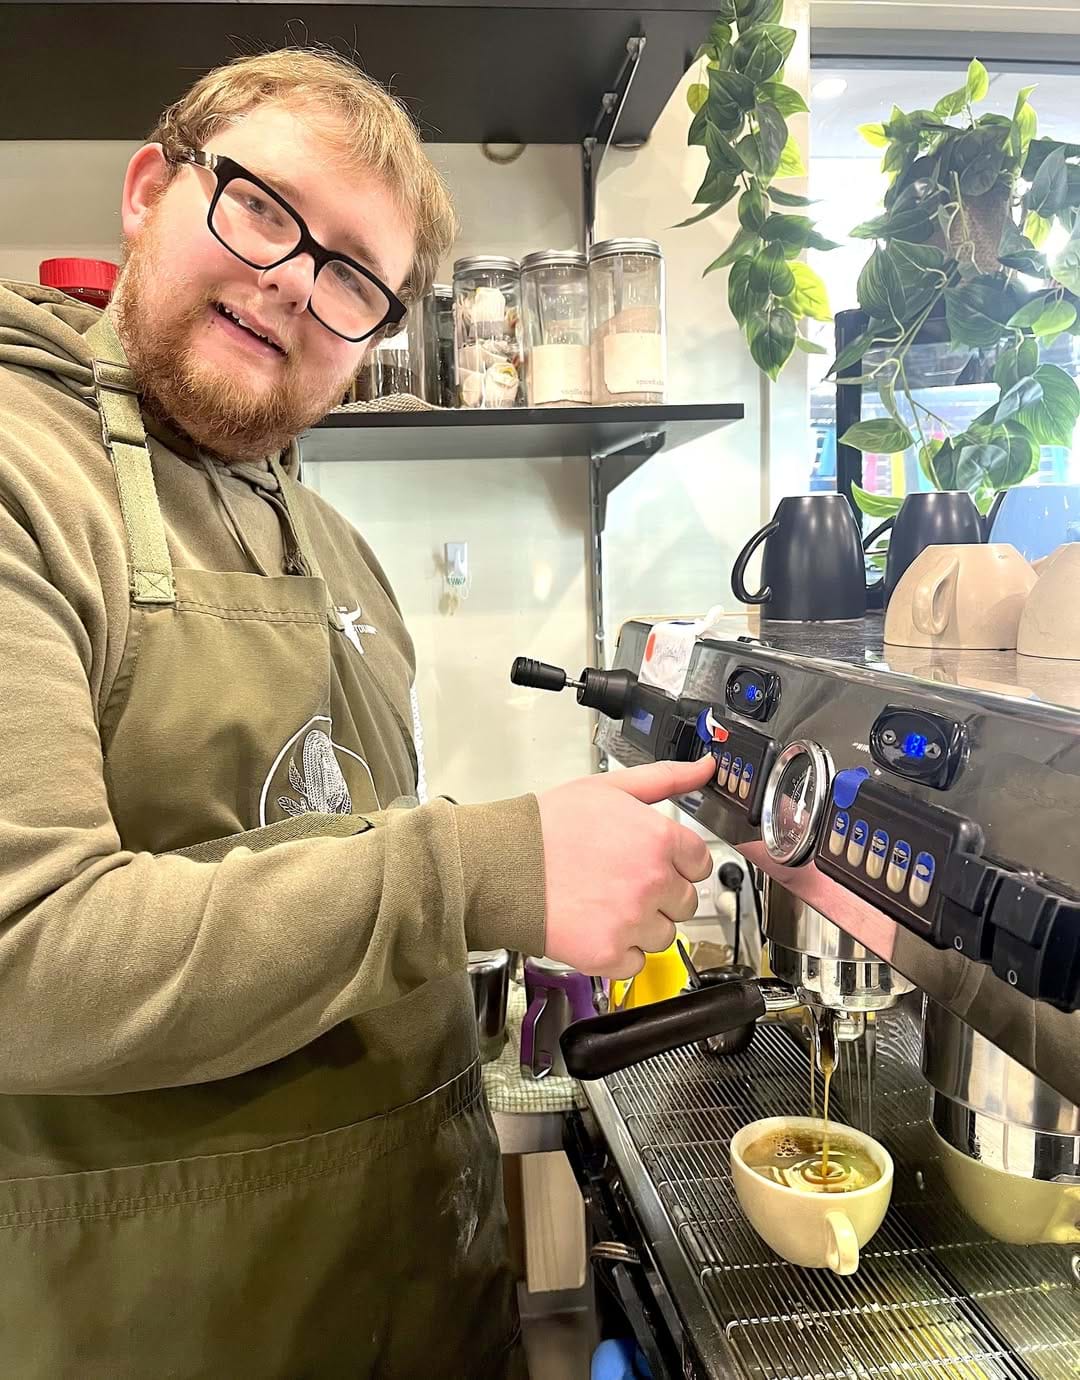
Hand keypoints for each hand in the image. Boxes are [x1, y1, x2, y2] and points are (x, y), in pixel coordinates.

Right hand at [538, 755, 715, 978]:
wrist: (501, 865)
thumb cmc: (548, 826)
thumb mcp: (609, 788)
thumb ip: (666, 778)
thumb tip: (706, 767)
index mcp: (658, 839)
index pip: (700, 863)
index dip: (678, 863)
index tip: (655, 863)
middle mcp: (652, 882)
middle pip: (685, 902)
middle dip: (661, 895)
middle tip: (623, 883)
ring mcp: (632, 921)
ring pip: (663, 936)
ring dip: (641, 925)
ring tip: (604, 904)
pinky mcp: (608, 954)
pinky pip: (635, 963)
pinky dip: (618, 952)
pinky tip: (594, 926)